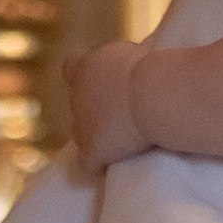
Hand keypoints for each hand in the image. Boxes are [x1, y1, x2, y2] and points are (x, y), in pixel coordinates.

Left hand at [67, 39, 148, 169]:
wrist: (151, 94)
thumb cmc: (151, 69)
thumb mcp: (136, 55)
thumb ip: (123, 63)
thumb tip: (131, 72)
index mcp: (87, 67)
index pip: (71, 69)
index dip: (82, 77)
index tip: (102, 84)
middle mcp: (77, 94)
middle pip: (78, 105)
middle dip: (95, 110)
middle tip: (121, 114)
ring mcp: (81, 124)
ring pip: (80, 134)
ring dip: (97, 137)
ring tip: (120, 142)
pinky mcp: (91, 149)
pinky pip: (90, 163)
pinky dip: (100, 165)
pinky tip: (114, 166)